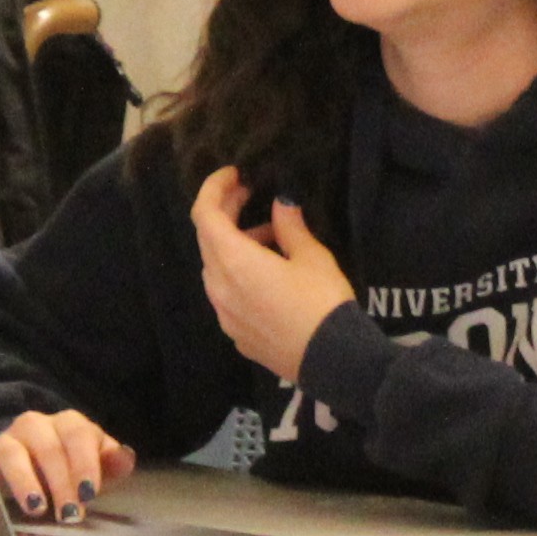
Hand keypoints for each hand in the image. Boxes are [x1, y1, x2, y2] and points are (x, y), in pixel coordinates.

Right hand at [0, 409, 134, 518]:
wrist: (19, 475)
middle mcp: (42, 424)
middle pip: (54, 446)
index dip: (86, 463)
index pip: (82, 434)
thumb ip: (111, 465)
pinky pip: (4, 460)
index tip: (89, 493)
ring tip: (41, 511)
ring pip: (24, 451)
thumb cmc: (64, 474)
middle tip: (70, 516)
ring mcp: (15, 435)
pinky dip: (16, 482)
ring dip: (34, 482)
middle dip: (64, 483)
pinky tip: (26, 504)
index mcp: (72, 425)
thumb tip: (126, 457)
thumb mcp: (92, 472)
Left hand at [191, 166, 358, 382]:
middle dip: (225, 212)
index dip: (214, 188)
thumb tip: (281, 204)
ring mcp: (224, 315)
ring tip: (270, 235)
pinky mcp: (236, 335)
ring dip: (233, 245)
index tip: (235, 174)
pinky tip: (268, 275)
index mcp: (233, 262)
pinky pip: (227, 294)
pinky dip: (238, 274)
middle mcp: (219, 288)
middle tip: (250, 194)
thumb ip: (290, 226)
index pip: (204, 215)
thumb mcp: (312, 256)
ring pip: (216, 268)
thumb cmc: (322, 302)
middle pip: (207, 240)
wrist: (332, 361)